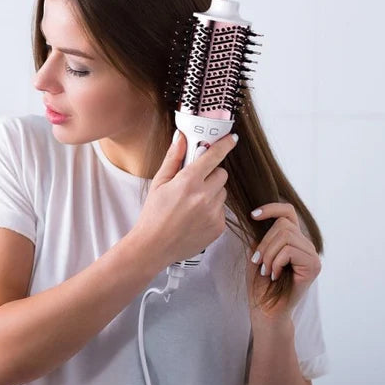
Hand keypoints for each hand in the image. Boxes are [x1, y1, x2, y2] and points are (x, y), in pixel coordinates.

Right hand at [132, 130, 236, 265]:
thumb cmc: (153, 215)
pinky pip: (222, 211)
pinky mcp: (218, 227)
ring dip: (212, 194)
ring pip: (222, 193)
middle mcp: (204, 196)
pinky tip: (195, 218)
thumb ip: (173, 158)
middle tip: (195, 183)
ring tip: (192, 205)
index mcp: (188, 182)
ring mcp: (213, 213)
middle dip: (211, 175)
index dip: (224, 145)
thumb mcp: (159, 183)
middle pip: (222, 174)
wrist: (153, 247)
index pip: (214, 156)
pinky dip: (212, 211)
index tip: (232, 139)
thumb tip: (181, 137)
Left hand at [247, 201, 320, 322]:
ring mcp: (312, 255)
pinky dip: (276, 262)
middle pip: (283, 224)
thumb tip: (260, 216)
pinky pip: (289, 251)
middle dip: (265, 243)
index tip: (252, 215)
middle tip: (258, 262)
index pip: (288, 212)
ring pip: (286, 236)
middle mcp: (305, 245)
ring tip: (266, 271)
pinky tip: (275, 275)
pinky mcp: (313, 266)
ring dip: (269, 254)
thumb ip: (263, 236)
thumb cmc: (260, 285)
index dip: (271, 208)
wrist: (265, 311)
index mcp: (293, 240)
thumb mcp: (257, 254)